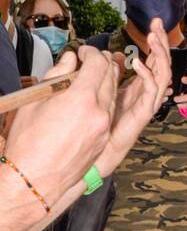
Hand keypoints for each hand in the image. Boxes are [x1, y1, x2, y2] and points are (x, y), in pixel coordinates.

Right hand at [4, 45, 118, 205]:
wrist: (36, 179)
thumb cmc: (29, 141)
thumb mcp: (37, 99)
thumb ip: (57, 74)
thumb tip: (70, 60)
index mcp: (82, 99)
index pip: (98, 64)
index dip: (91, 52)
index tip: (82, 51)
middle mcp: (99, 114)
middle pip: (110, 78)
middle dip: (102, 64)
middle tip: (90, 60)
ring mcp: (104, 131)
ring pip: (114, 96)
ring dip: (106, 82)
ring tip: (92, 78)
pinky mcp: (104, 143)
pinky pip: (111, 115)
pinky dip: (106, 101)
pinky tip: (93, 99)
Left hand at [92, 20, 171, 177]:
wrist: (105, 149)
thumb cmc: (107, 123)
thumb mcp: (110, 89)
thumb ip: (116, 73)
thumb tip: (119, 56)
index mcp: (143, 86)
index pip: (155, 59)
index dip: (157, 41)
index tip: (155, 23)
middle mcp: (149, 93)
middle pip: (163, 64)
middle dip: (162, 43)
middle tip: (158, 25)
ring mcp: (148, 103)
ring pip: (163, 75)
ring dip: (159, 55)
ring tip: (153, 39)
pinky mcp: (144, 113)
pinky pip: (151, 92)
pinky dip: (147, 75)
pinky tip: (138, 63)